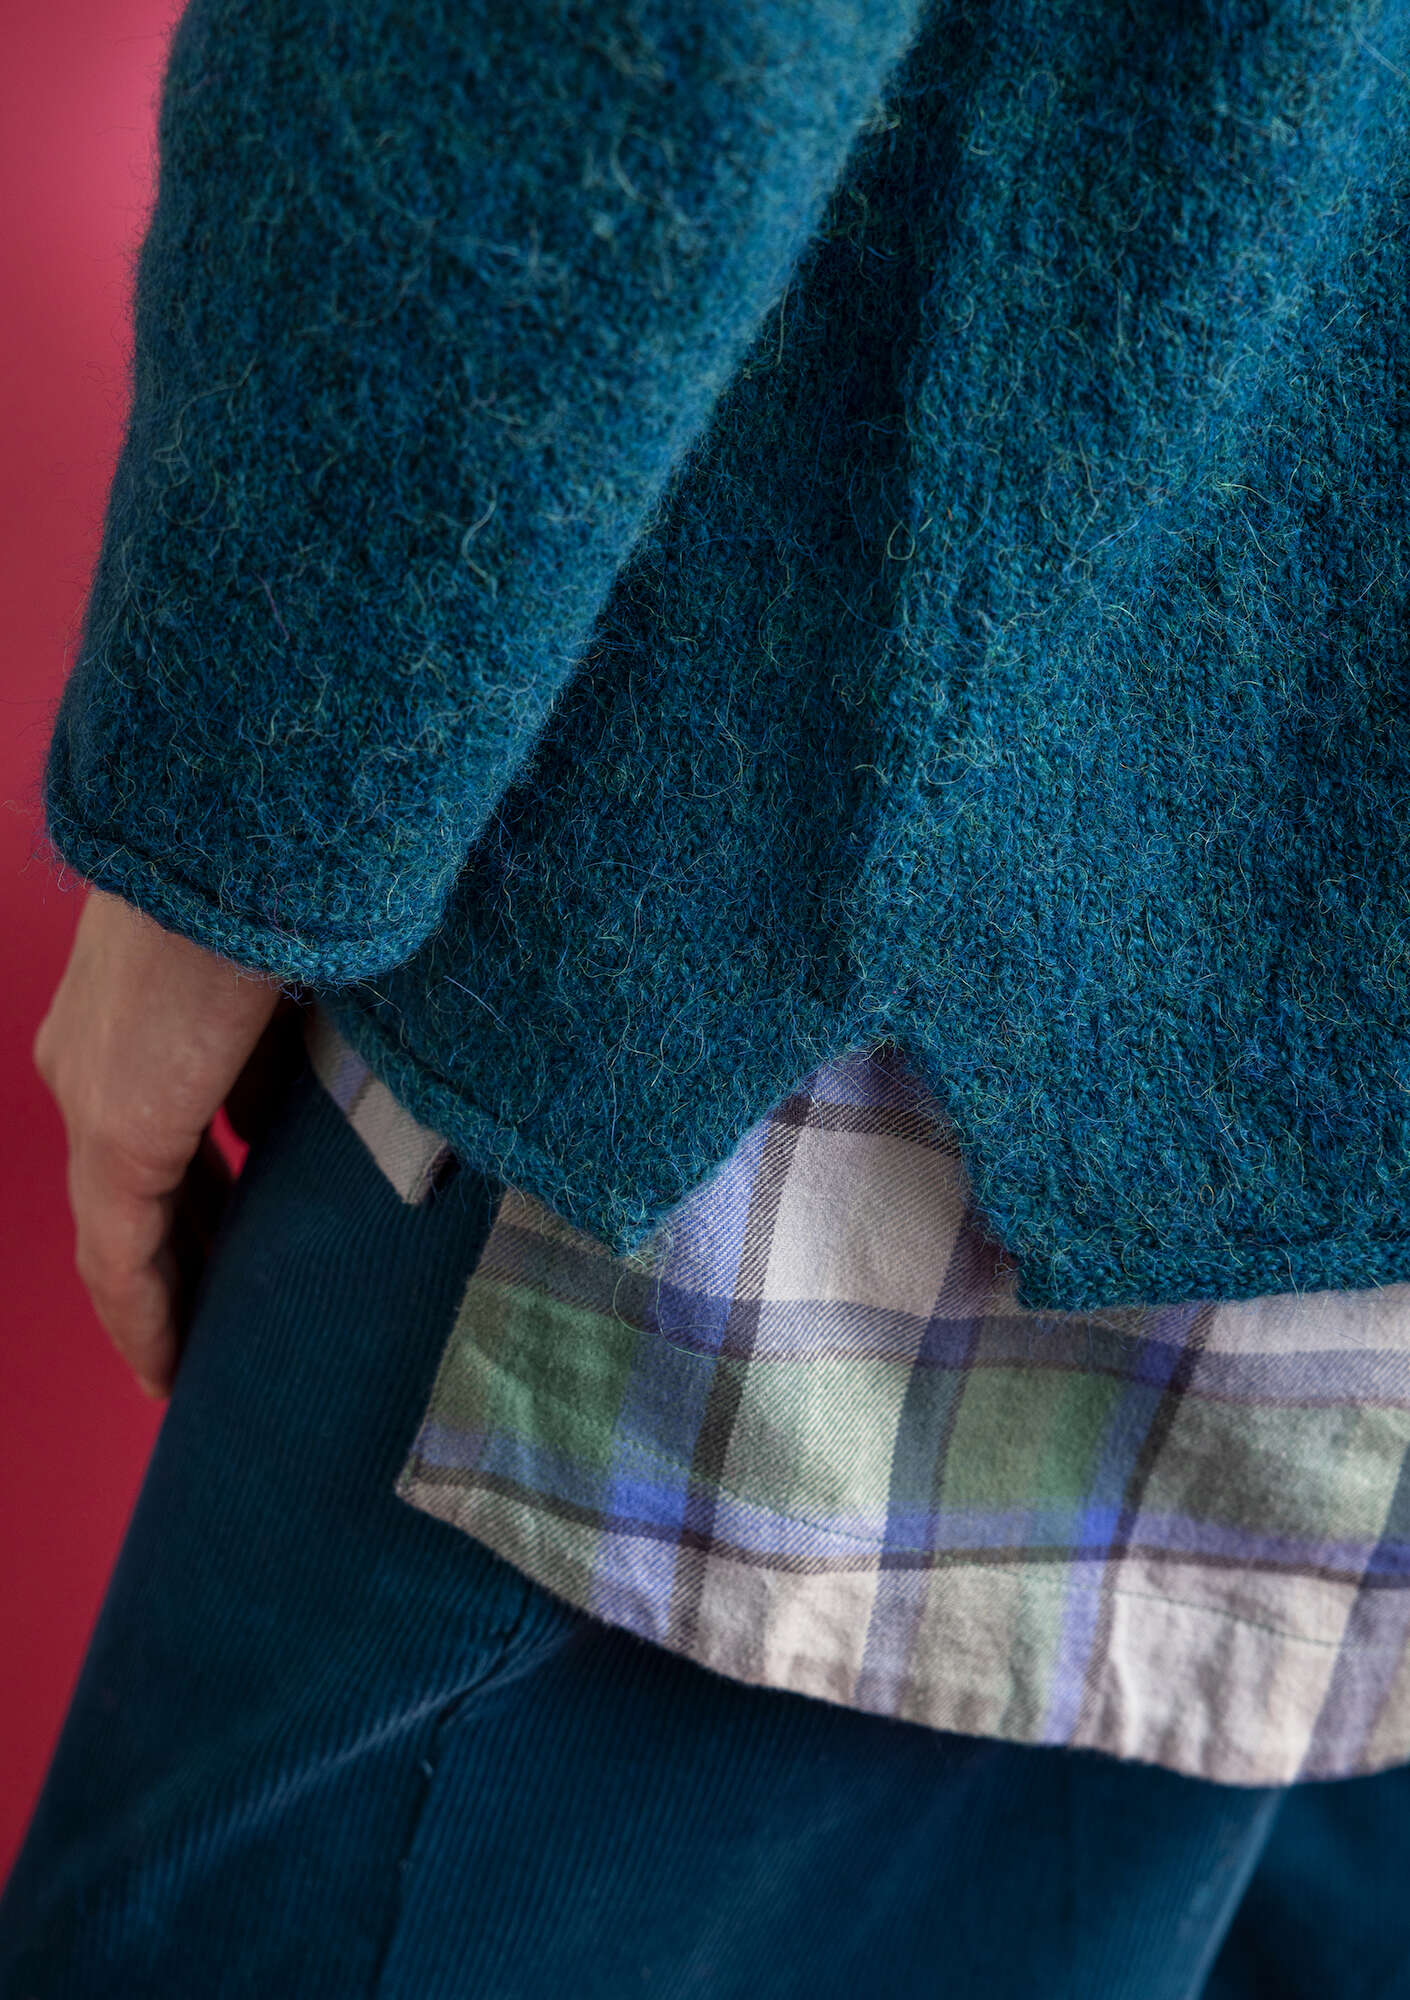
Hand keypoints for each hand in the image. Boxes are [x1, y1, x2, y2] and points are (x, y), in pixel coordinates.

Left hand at [33, 887, 287, 1399]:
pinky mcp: (117, 1131)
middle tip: (229, 1316)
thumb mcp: (306, 979)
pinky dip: (145, 1316)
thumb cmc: (300, 877)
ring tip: (200, 1359)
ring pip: (117, 1231)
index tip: (237, 1241)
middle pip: (131, 1190)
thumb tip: (337, 1111)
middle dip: (183, 1255)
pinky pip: (119, 1259)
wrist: (256, 823)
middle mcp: (89, 1057)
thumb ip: (304, 1049)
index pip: (153, 1131)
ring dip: (163, 1296)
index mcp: (133, 1012)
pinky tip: (172, 1368)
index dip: (195, 1198)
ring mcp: (94, 1095)